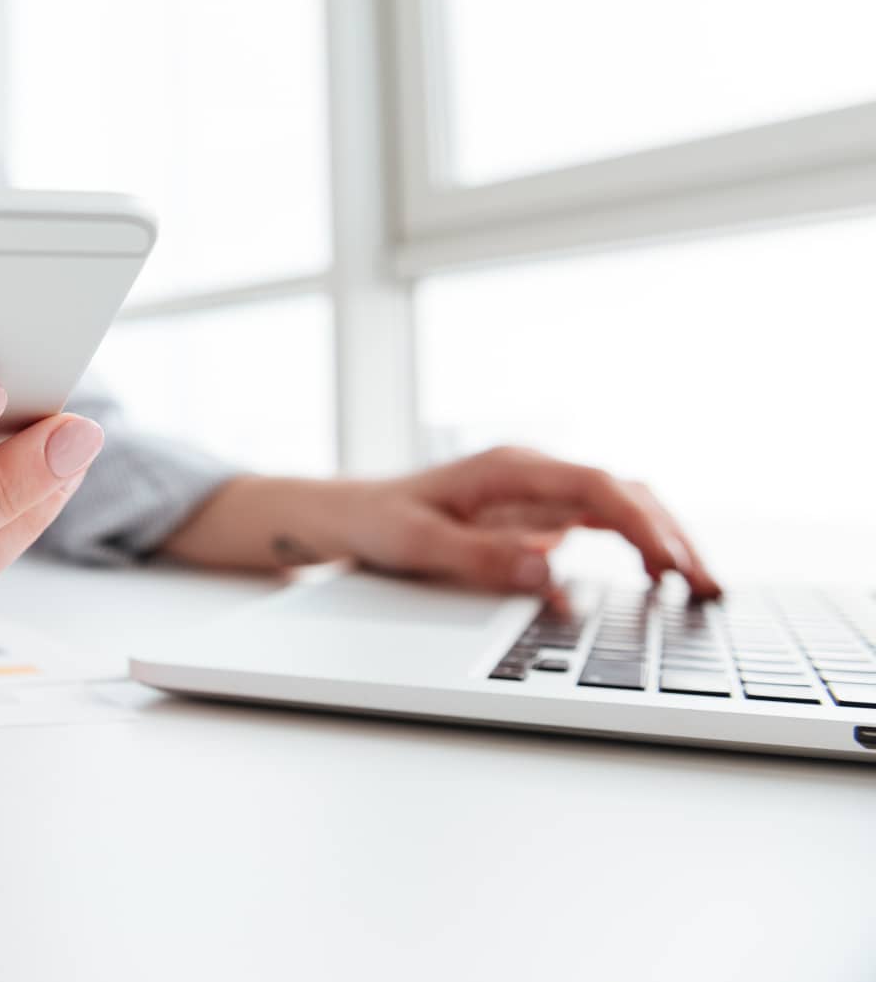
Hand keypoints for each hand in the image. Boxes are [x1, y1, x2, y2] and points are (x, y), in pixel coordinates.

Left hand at [345, 446, 721, 598]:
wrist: (349, 514)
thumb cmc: (378, 522)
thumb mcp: (418, 545)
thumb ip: (482, 558)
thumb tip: (550, 573)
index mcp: (508, 469)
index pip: (594, 486)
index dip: (639, 524)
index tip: (671, 564)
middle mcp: (532, 474)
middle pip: (622, 492)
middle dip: (670, 535)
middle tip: (708, 586)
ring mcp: (538, 493)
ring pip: (621, 505)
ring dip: (664, 539)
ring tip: (701, 587)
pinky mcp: (537, 515)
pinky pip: (601, 522)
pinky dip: (638, 545)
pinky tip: (661, 579)